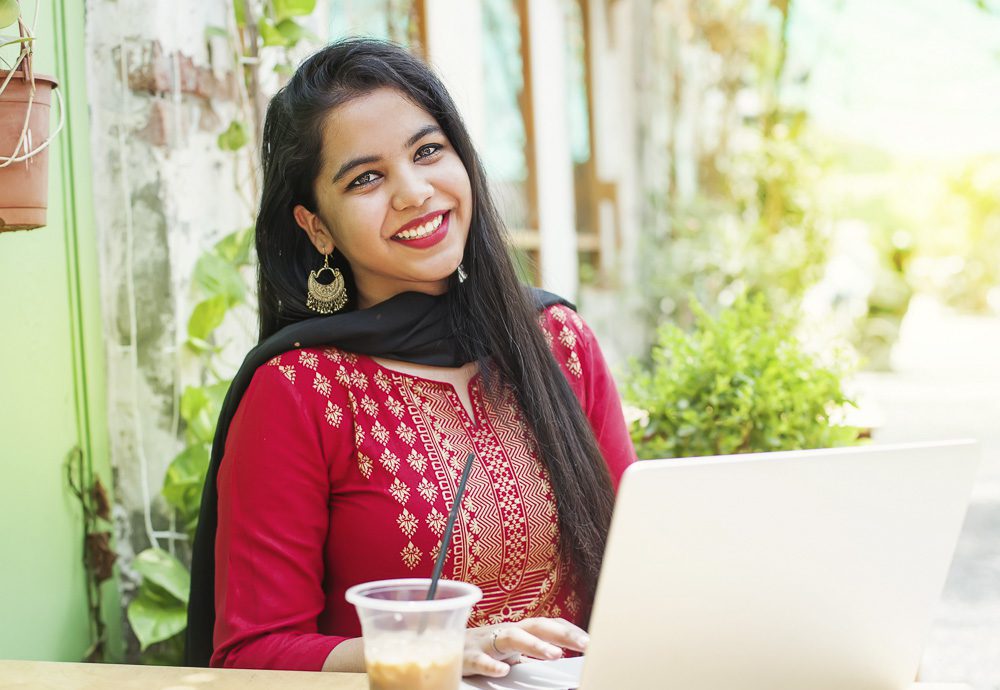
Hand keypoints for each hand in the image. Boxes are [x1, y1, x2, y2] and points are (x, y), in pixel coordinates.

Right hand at [462, 618, 589, 676]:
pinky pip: (479, 659)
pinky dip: (491, 664)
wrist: (440, 645)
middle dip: (561, 633)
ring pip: (511, 637)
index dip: (568, 630)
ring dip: (534, 644)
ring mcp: (486, 641)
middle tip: (583, 644)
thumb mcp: (510, 651)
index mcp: (517, 630)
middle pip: (536, 625)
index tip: (590, 640)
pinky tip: (503, 672)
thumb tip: (559, 656)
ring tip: (553, 654)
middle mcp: (503, 631)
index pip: (547, 625)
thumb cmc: (481, 648)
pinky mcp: (468, 655)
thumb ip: (530, 652)